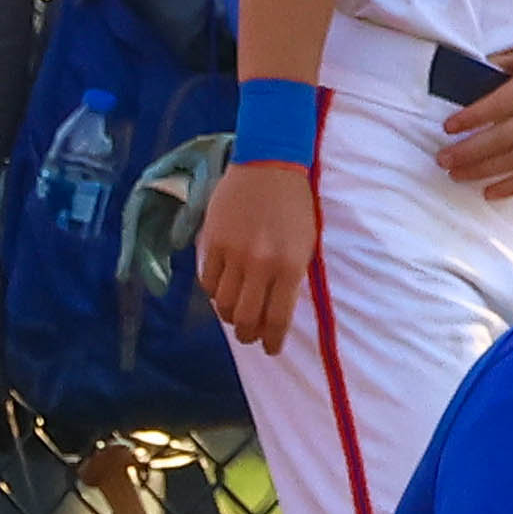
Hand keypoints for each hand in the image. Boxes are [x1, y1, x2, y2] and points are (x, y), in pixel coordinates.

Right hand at [196, 157, 319, 355]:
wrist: (270, 164)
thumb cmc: (295, 206)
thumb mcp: (305, 245)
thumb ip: (290, 279)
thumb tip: (274, 311)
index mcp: (289, 267)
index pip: (277, 319)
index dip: (272, 341)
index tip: (271, 349)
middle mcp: (260, 264)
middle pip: (245, 318)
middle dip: (247, 335)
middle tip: (249, 336)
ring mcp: (234, 253)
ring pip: (223, 303)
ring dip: (228, 316)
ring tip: (234, 314)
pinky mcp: (213, 241)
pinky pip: (207, 280)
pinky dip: (213, 292)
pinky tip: (221, 290)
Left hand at [440, 36, 512, 198]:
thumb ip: (510, 61)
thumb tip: (479, 68)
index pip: (497, 104)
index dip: (471, 118)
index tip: (448, 128)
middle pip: (501, 137)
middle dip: (469, 151)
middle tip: (443, 160)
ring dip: (483, 170)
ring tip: (457, 175)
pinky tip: (491, 193)